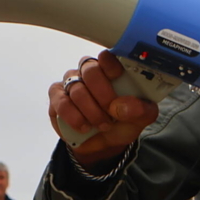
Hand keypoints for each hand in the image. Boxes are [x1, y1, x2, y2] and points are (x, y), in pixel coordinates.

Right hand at [48, 50, 158, 166]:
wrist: (104, 144)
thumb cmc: (123, 122)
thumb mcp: (142, 117)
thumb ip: (141, 109)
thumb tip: (122, 106)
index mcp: (113, 69)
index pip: (108, 56)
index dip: (110, 63)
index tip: (117, 75)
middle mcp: (90, 72)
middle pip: (90, 70)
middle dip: (103, 94)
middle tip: (111, 111)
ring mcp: (71, 83)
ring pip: (77, 89)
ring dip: (92, 111)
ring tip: (103, 124)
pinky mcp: (57, 98)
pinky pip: (62, 103)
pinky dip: (75, 117)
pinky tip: (85, 126)